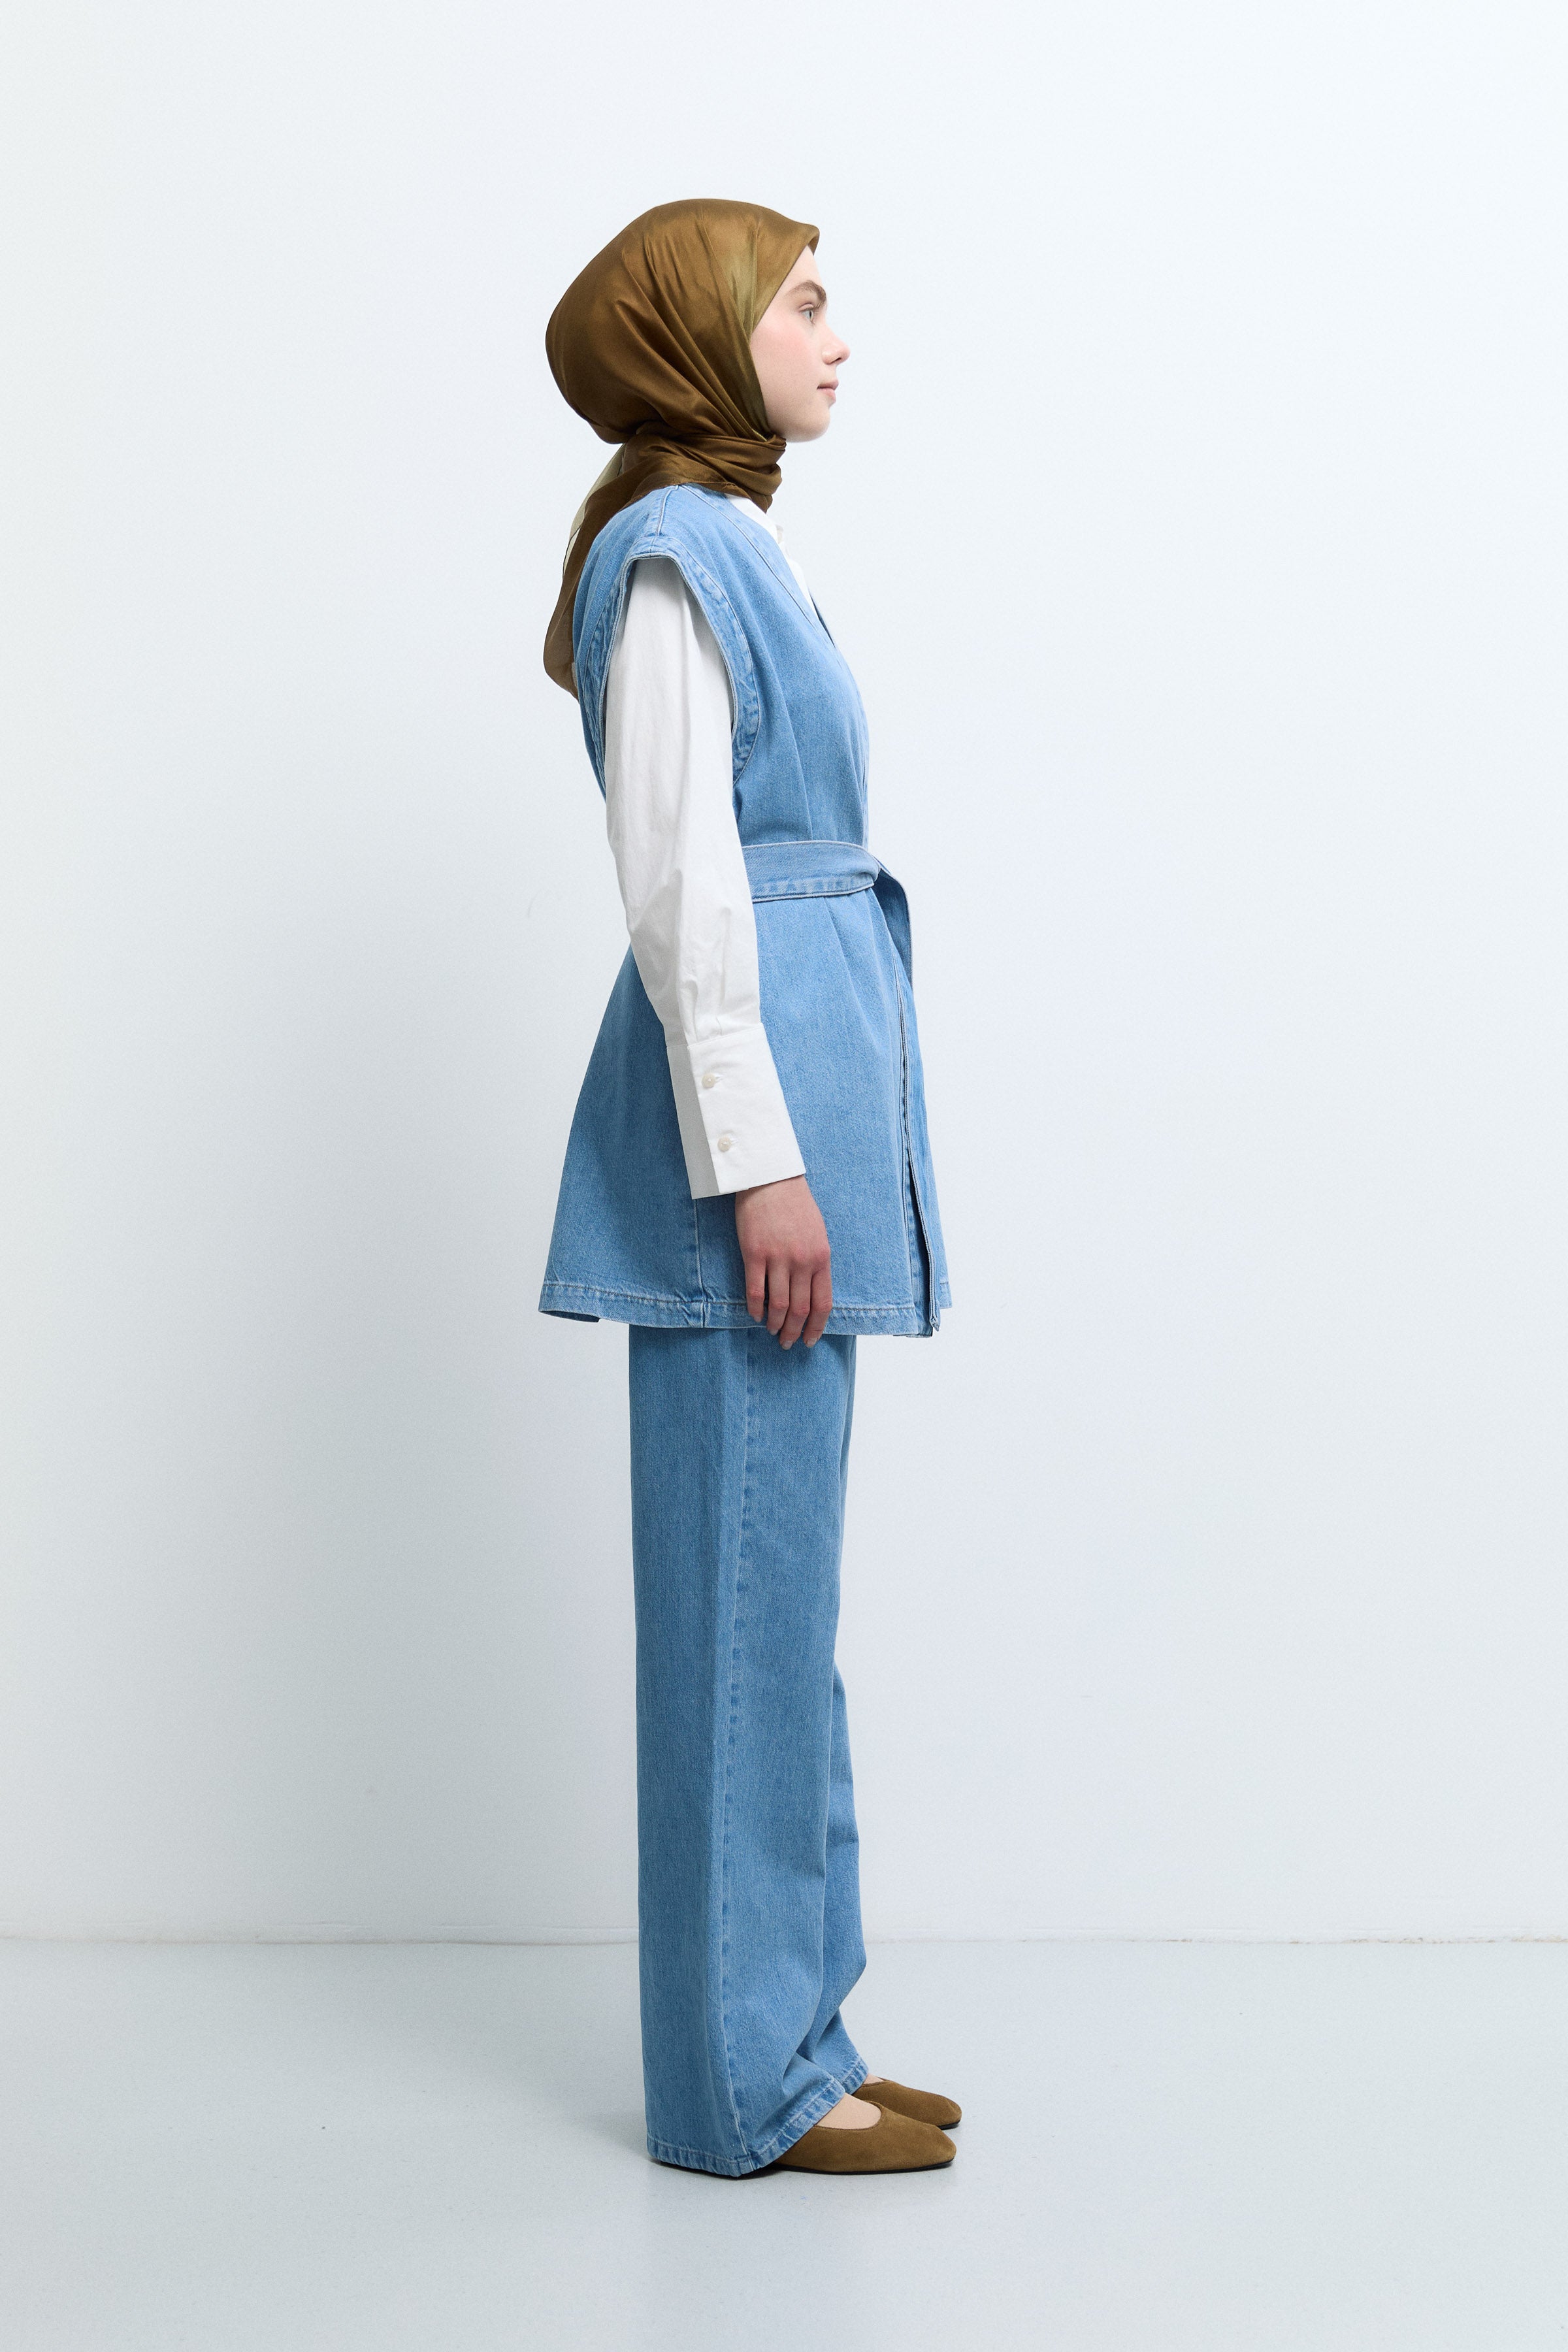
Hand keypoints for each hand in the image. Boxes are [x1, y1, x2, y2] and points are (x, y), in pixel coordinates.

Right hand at [734, 1175, 831, 1347]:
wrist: (771, 1178)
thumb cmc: (795, 1204)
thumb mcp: (818, 1233)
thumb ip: (817, 1262)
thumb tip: (812, 1292)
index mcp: (821, 1257)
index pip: (822, 1303)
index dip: (816, 1326)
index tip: (810, 1340)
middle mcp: (802, 1261)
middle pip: (800, 1309)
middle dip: (794, 1332)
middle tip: (787, 1343)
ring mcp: (778, 1258)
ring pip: (778, 1304)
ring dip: (775, 1324)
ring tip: (772, 1331)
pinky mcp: (754, 1253)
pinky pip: (755, 1290)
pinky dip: (755, 1308)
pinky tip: (755, 1315)